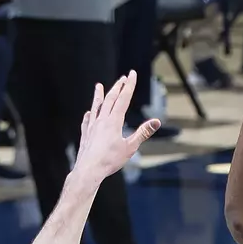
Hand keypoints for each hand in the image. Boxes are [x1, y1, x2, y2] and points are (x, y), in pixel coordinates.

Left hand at [70, 70, 158, 184]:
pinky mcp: (85, 134)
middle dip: (117, 87)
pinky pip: (87, 120)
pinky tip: (89, 113)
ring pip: (96, 106)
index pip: (123, 98)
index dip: (129, 85)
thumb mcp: (130, 147)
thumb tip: (156, 121)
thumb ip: (143, 133)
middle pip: (110, 99)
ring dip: (99, 95)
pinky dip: (90, 114)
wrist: (89, 170)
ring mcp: (92, 126)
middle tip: (122, 78)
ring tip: (98, 86)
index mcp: (114, 121)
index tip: (131, 73)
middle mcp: (102, 120)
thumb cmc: (110, 160)